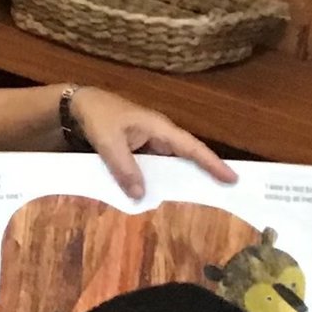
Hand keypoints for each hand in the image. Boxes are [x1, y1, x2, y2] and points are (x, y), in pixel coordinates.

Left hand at [69, 87, 234, 200]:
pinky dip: (157, 182)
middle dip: (202, 175)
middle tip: (221, 195)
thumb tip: (141, 194)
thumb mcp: (109, 143)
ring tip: (193, 204)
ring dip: (177, 182)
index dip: (212, 163)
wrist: (79, 107)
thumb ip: (124, 168)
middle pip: (186, 158)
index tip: (231, 178)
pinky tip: (158, 198)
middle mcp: (159, 136)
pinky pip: (153, 168)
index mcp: (159, 128)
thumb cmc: (98, 118)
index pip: (191, 147)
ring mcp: (149, 144)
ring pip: (168, 166)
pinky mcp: (138, 151)